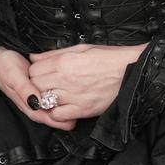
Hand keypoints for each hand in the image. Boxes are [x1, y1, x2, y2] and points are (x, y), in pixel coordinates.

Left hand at [20, 42, 147, 130]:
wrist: (131, 70)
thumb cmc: (108, 58)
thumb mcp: (80, 48)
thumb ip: (54, 54)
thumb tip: (34, 57)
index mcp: (64, 61)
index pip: (33, 69)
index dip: (35, 72)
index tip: (42, 74)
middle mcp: (65, 78)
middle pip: (35, 85)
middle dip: (37, 85)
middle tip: (47, 85)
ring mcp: (73, 96)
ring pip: (43, 101)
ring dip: (45, 99)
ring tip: (54, 96)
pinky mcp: (82, 109)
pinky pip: (58, 115)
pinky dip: (56, 113)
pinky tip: (62, 107)